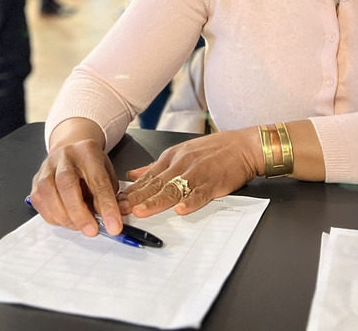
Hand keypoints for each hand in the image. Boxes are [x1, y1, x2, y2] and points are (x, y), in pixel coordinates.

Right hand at [30, 121, 122, 236]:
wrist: (71, 152)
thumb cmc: (91, 167)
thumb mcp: (108, 175)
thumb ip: (110, 197)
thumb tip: (111, 222)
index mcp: (88, 152)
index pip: (98, 180)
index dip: (106, 206)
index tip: (114, 227)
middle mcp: (65, 156)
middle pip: (67, 183)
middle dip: (79, 213)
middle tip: (91, 230)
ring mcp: (47, 167)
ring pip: (48, 192)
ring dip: (64, 216)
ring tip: (78, 226)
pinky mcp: (36, 179)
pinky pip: (39, 201)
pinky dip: (52, 216)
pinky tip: (64, 219)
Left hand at [119, 130, 261, 217]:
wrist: (243, 146)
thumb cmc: (214, 150)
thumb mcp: (181, 152)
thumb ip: (156, 166)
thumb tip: (133, 174)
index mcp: (171, 158)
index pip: (146, 177)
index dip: (130, 190)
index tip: (114, 201)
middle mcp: (181, 165)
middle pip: (155, 184)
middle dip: (136, 198)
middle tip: (119, 209)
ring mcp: (197, 174)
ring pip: (173, 190)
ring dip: (156, 201)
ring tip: (141, 211)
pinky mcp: (214, 183)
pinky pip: (201, 194)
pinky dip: (191, 202)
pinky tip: (182, 210)